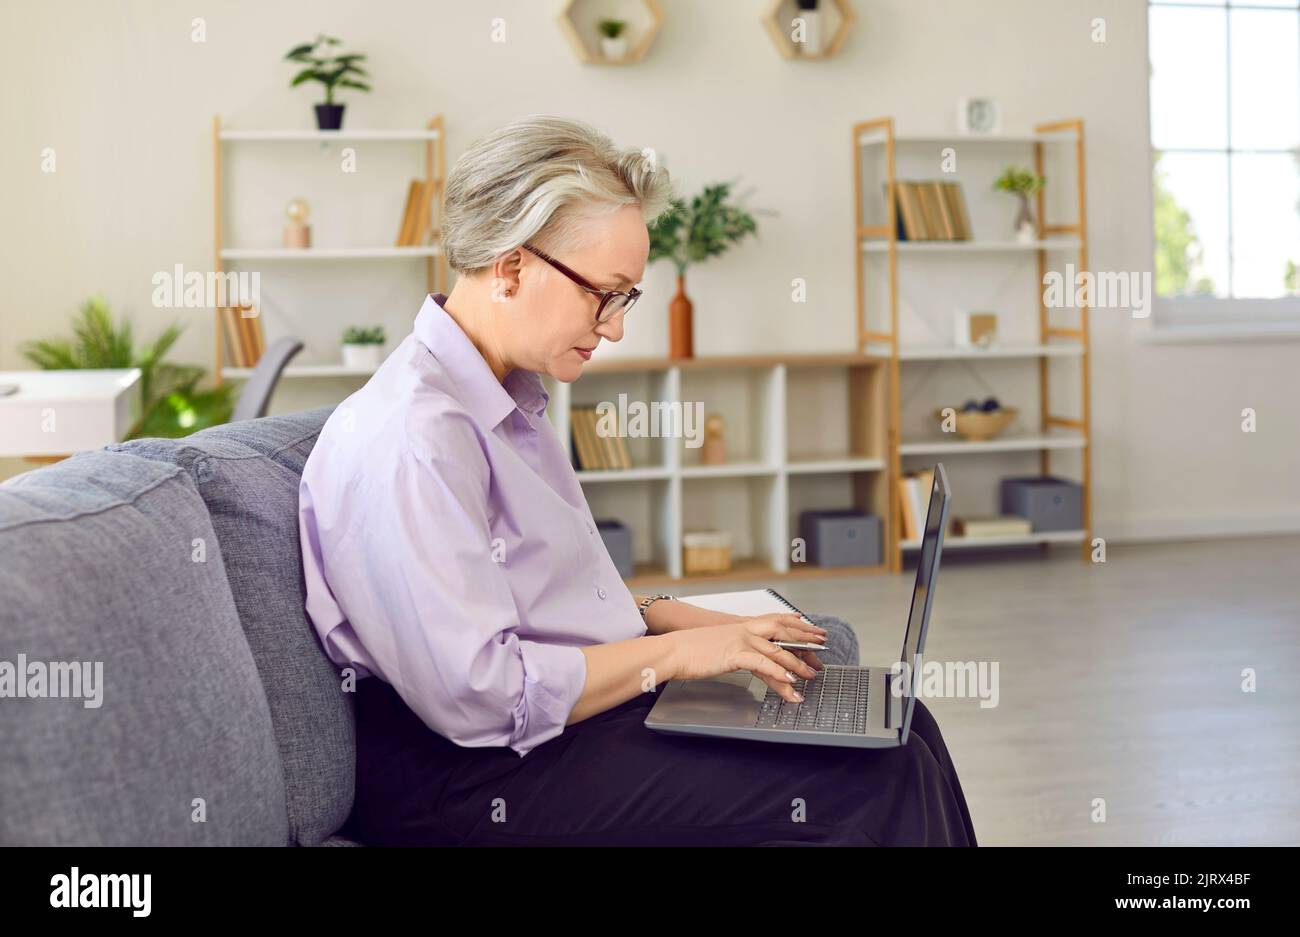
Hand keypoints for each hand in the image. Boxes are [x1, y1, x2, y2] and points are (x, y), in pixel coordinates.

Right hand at [665, 614, 828, 703]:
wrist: (672, 650)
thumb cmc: (690, 650)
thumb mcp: (717, 645)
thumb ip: (734, 648)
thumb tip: (742, 657)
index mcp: (741, 626)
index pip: (775, 621)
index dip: (795, 624)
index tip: (810, 627)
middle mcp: (744, 630)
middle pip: (783, 632)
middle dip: (805, 639)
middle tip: (823, 647)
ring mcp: (740, 641)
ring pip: (776, 650)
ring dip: (797, 664)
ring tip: (811, 675)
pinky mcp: (734, 655)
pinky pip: (762, 663)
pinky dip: (778, 672)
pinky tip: (789, 680)